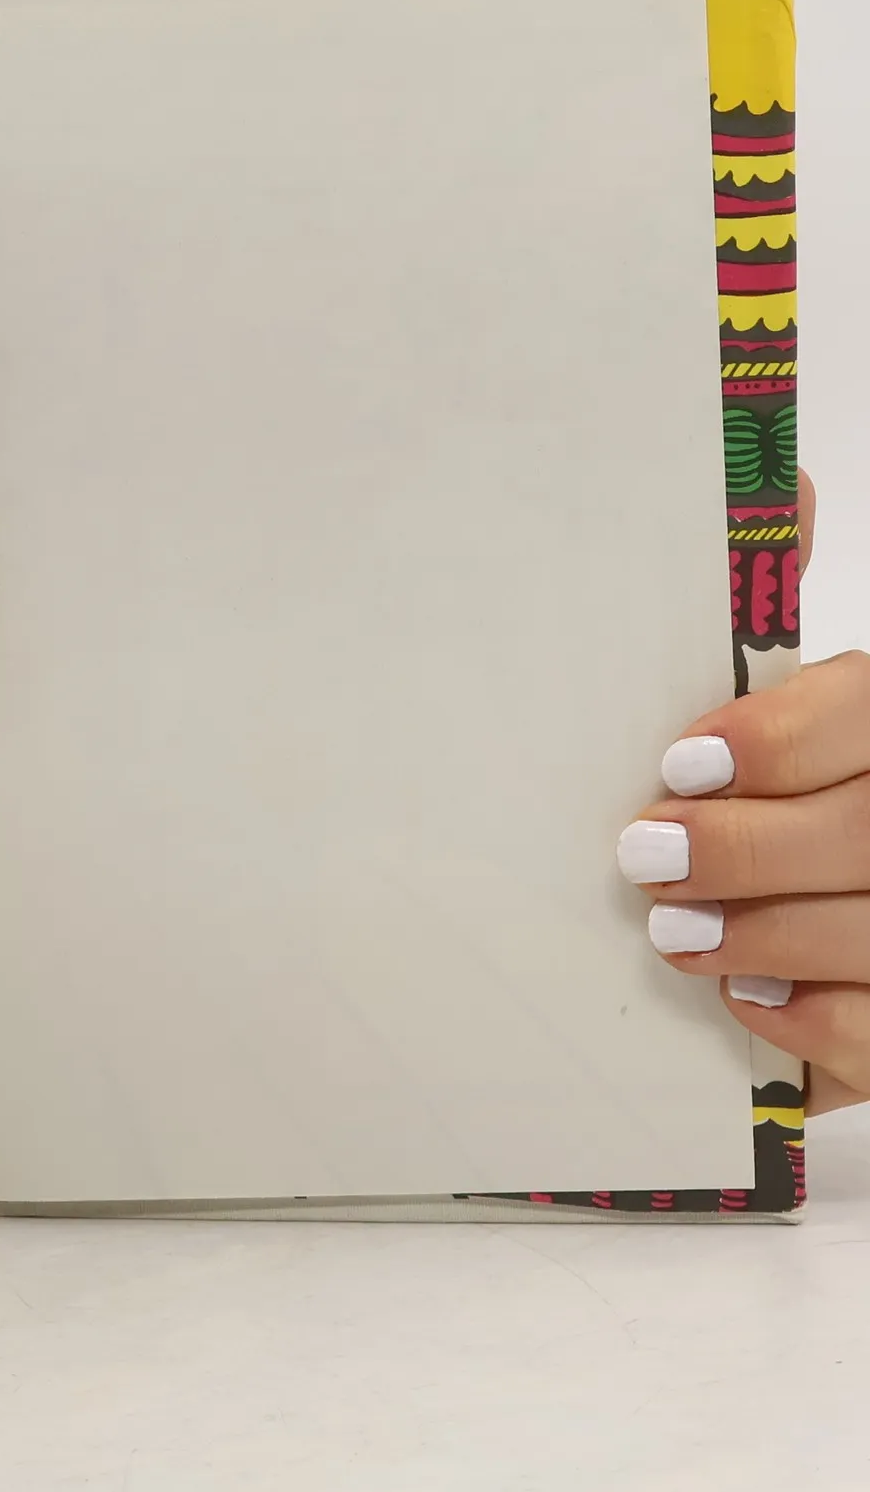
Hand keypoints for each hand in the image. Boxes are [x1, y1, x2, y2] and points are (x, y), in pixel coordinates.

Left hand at [617, 476, 869, 1111]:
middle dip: (743, 849)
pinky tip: (748, 998)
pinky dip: (807, 1023)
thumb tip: (778, 467)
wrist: (825, 903)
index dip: (780, 740)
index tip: (681, 762)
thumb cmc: (788, 787)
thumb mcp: (792, 695)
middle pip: (867, 833)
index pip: (868, 712)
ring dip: (758, 935)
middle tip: (645, 855)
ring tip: (672, 929)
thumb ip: (767, 600)